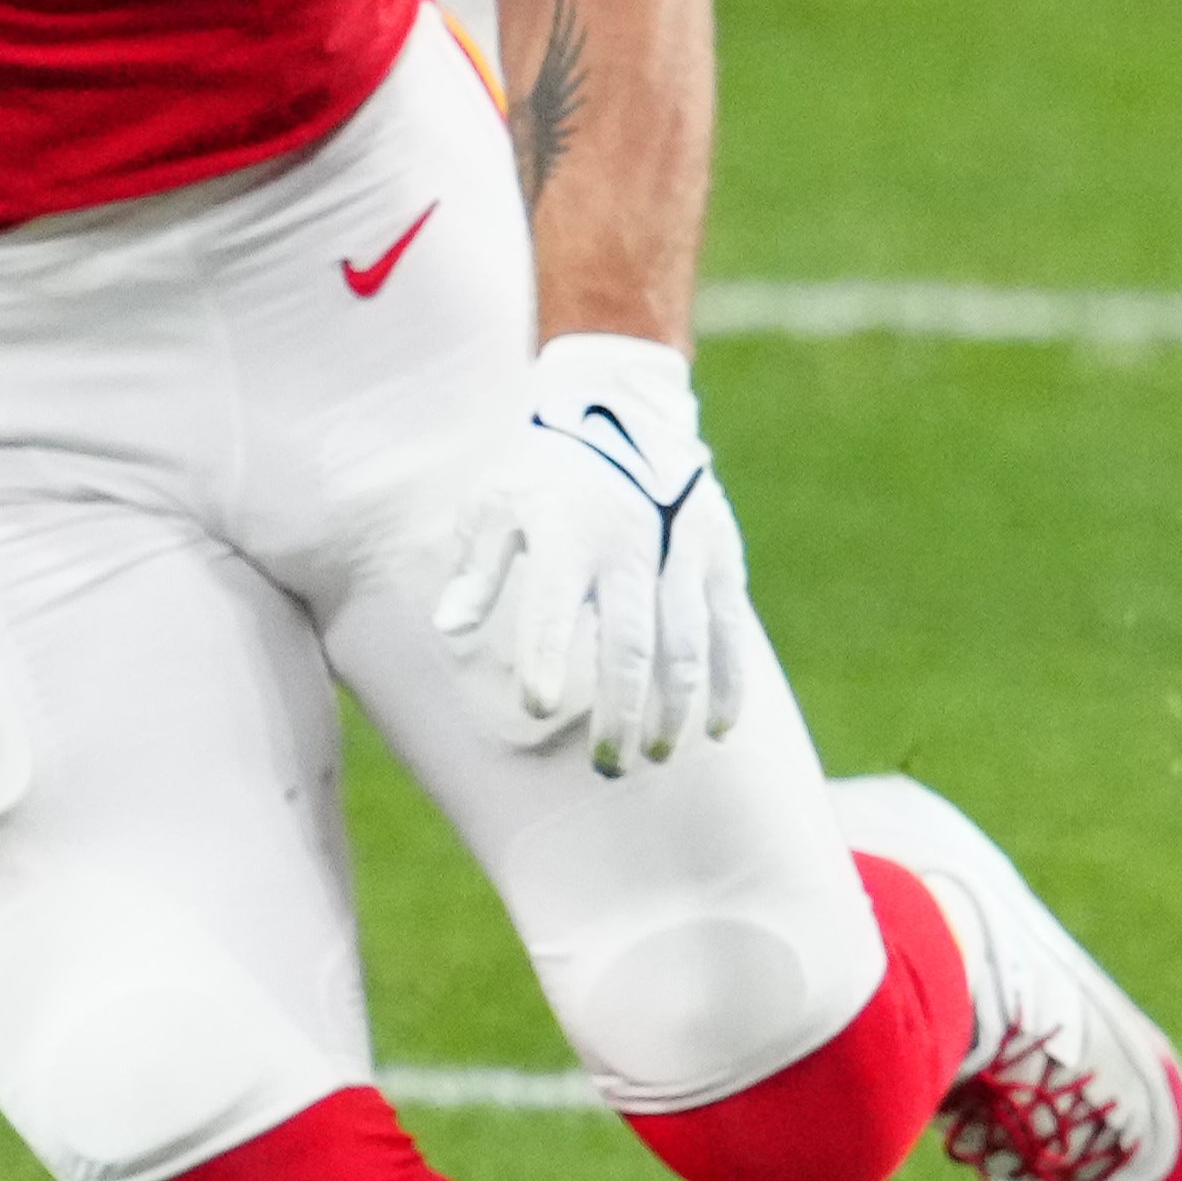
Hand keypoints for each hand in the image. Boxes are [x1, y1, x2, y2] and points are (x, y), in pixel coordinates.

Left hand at [433, 331, 751, 775]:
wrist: (623, 413)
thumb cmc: (543, 475)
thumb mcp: (495, 505)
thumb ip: (477, 568)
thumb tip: (451, 629)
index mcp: (568, 528)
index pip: (553, 601)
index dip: (544, 655)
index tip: (536, 707)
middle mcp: (633, 540)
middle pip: (633, 639)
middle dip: (621, 709)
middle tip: (607, 767)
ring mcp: (686, 549)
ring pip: (688, 644)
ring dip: (674, 710)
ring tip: (654, 758)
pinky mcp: (721, 559)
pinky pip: (730, 633)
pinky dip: (727, 686)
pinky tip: (713, 731)